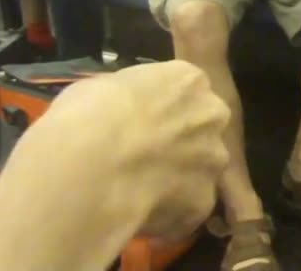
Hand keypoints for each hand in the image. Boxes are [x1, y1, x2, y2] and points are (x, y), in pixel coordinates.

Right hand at [30, 61, 229, 240]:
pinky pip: (187, 210)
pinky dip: (167, 217)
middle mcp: (211, 116)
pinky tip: (137, 219)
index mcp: (188, 81)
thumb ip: (127, 100)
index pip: (185, 92)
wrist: (89, 166)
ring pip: (199, 171)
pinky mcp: (203, 202)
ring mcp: (213, 160)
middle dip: (179, 145)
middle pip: (201, 130)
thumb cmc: (88, 116)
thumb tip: (122, 113)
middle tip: (143, 161)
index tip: (141, 125)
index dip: (162, 111)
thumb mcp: (99, 88)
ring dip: (176, 181)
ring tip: (137, 195)